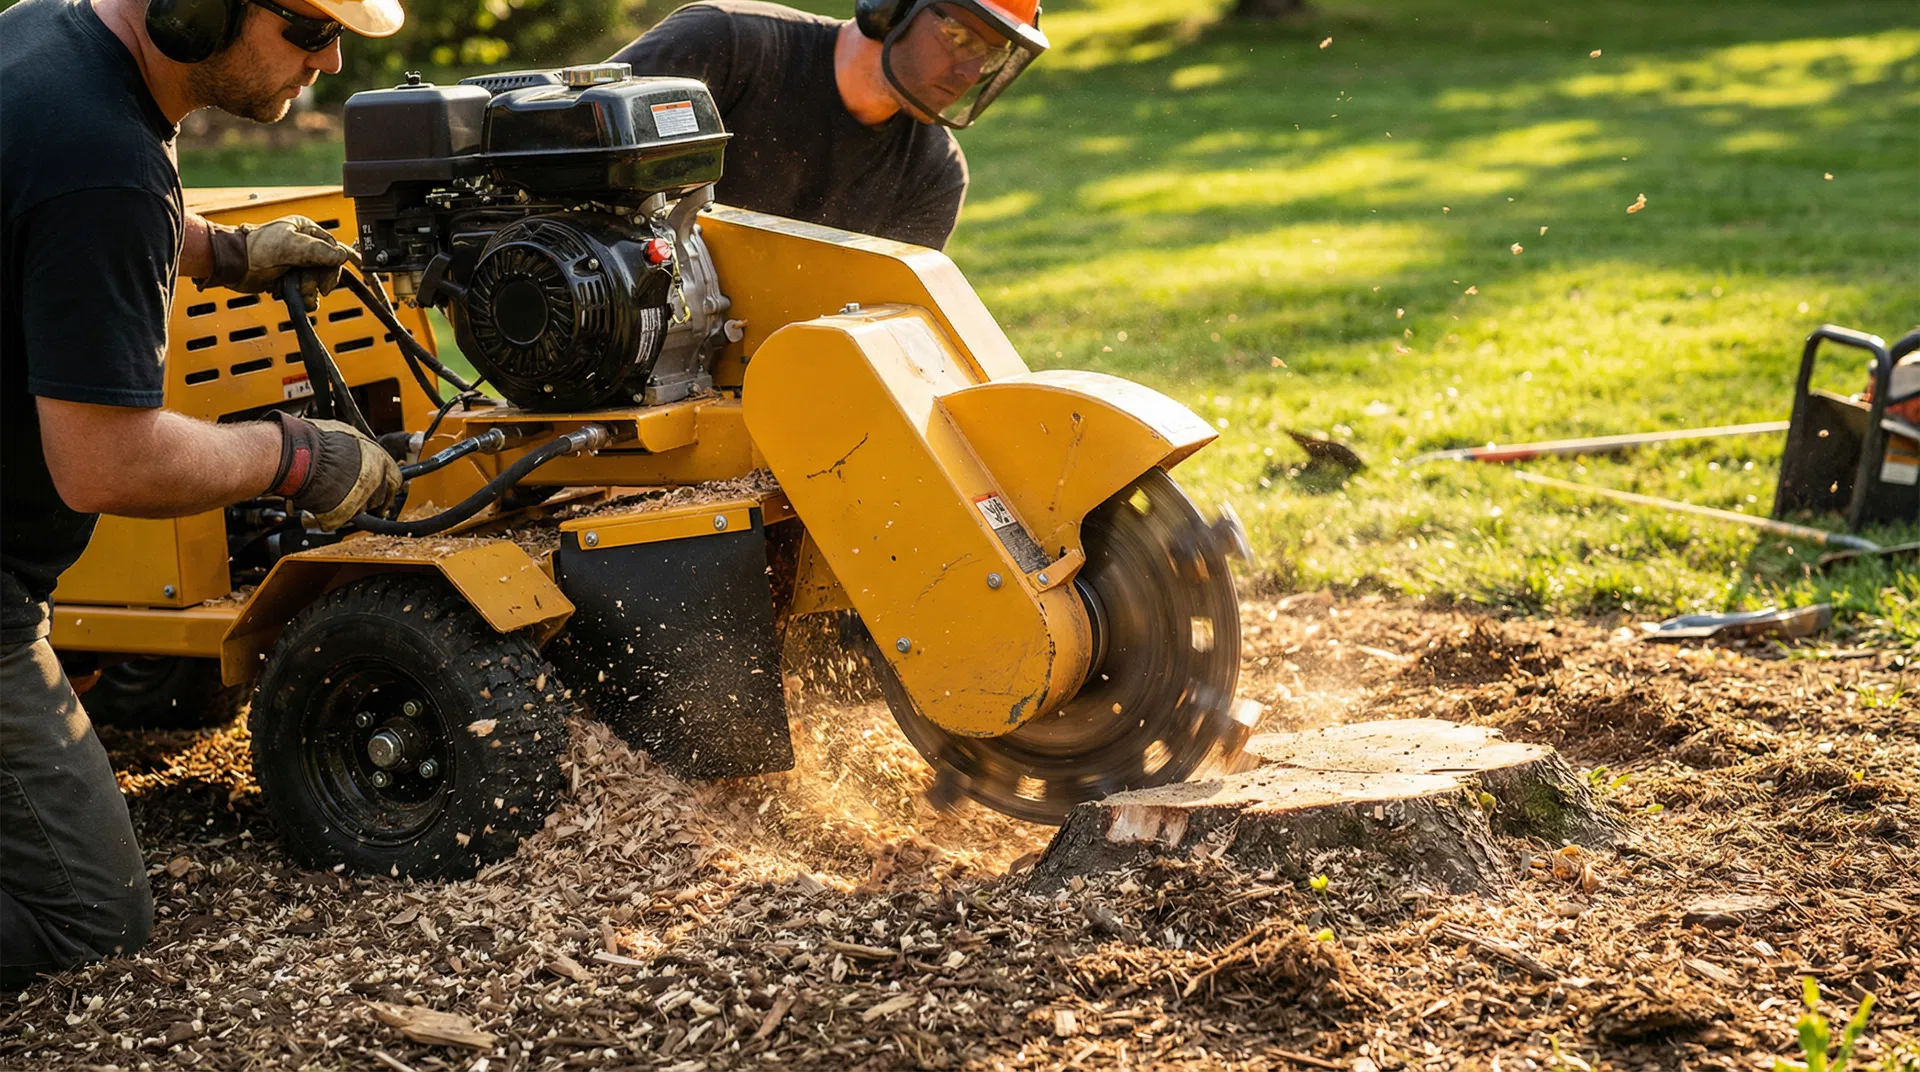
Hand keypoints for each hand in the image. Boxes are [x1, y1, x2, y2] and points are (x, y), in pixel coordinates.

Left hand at [201, 216, 352, 309]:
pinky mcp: (290, 278)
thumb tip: (341, 256)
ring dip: (309, 291)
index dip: (332, 267)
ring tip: (296, 291)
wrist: (233, 265)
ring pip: (317, 282)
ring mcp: (297, 263)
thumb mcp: (291, 245)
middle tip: (307, 287)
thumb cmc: (256, 249)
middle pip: (326, 268)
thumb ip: (318, 250)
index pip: (333, 249)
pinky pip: (307, 291)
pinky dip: (303, 297)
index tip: (327, 282)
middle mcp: (304, 245)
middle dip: (318, 281)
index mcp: (306, 230)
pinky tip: (294, 296)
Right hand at [268, 412, 401, 529]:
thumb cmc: (318, 442)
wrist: (300, 457)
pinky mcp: (343, 515)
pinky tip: (323, 501)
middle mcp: (374, 481)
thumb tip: (358, 447)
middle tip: (354, 491)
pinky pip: (342, 518)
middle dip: (369, 495)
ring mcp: (360, 500)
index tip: (384, 488)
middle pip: (379, 496)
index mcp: (380, 461)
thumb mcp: (348, 434)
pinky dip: (334, 513)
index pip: (395, 479)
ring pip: (361, 509)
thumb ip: (359, 447)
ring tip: (334, 492)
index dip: (387, 484)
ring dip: (352, 504)